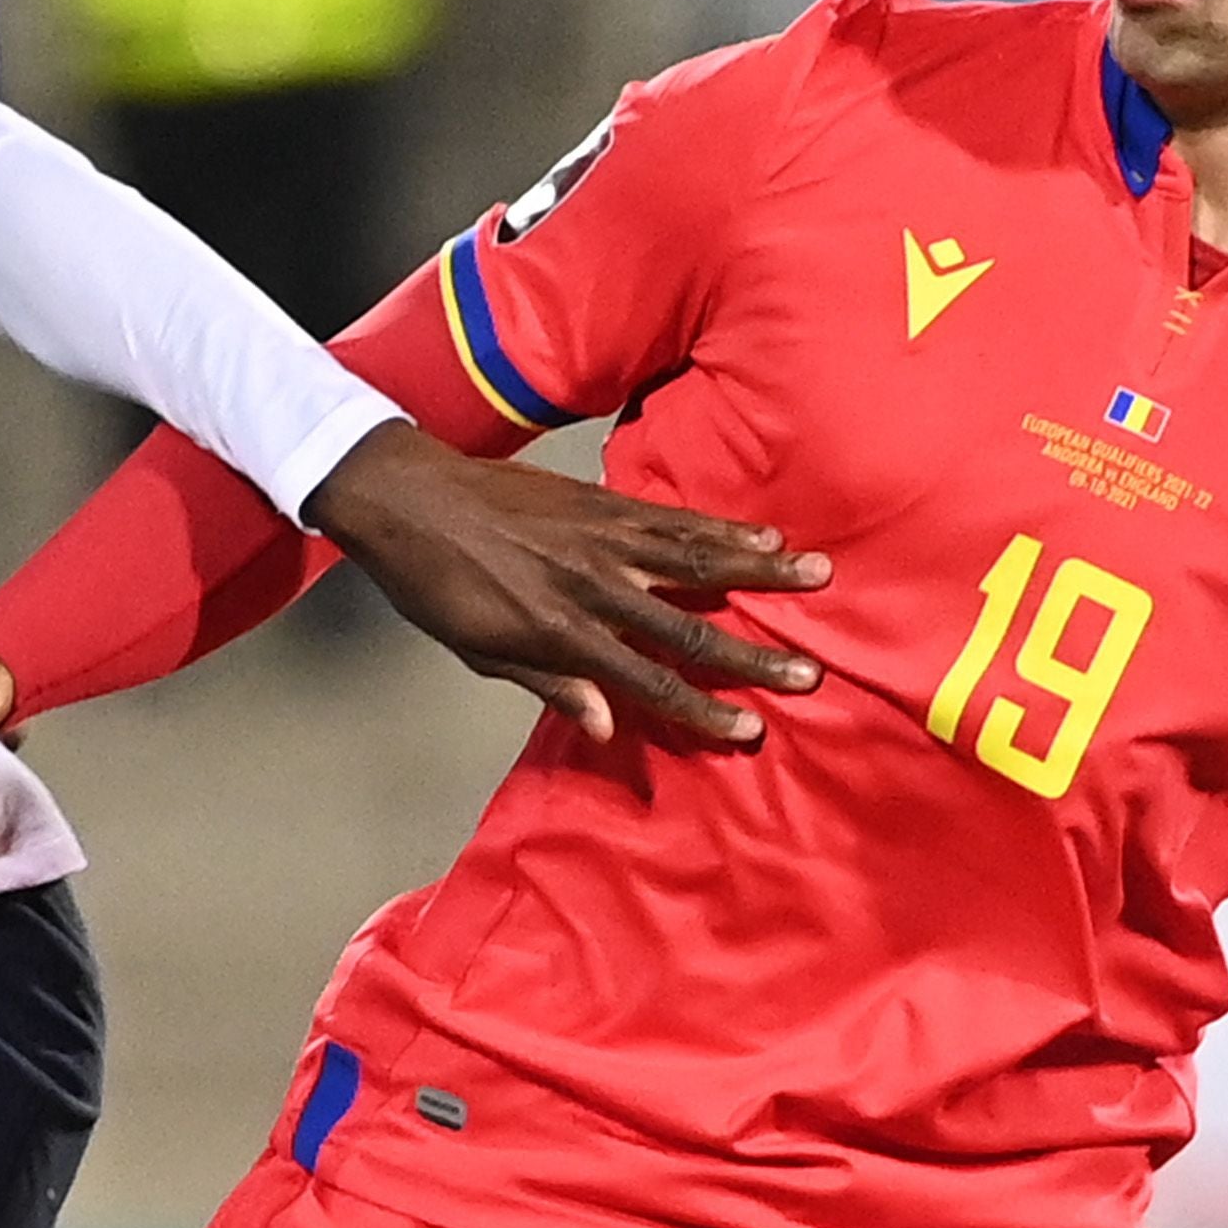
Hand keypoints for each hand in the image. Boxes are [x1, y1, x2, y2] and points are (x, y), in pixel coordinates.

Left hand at [302, 424, 827, 747]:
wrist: (409, 496)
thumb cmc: (435, 584)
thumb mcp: (478, 649)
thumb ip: (547, 683)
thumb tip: (605, 725)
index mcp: (561, 631)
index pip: (647, 681)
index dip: (702, 709)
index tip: (751, 730)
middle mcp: (594, 584)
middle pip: (689, 626)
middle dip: (753, 653)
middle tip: (811, 670)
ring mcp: (604, 536)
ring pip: (699, 558)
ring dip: (762, 570)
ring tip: (817, 575)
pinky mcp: (604, 501)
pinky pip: (677, 518)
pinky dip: (724, 525)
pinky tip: (764, 531)